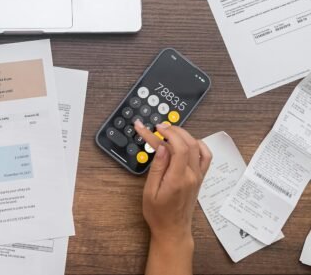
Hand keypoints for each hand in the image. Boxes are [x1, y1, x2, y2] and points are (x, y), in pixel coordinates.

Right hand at [134, 121, 211, 274]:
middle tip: (159, 127)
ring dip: (185, 135)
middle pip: (189, 143)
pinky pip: (205, 156)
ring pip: (198, 147)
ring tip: (170, 131)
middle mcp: (192, 175)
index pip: (177, 148)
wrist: (173, 229)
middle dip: (173, 130)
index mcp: (178, 179)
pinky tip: (187, 142)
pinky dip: (198, 144)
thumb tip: (161, 148)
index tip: (153, 128)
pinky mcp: (200, 177)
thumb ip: (157, 168)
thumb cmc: (158, 213)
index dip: (166, 134)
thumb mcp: (150, 191)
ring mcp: (198, 176)